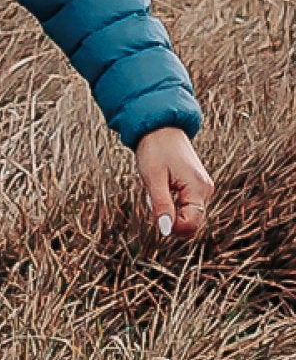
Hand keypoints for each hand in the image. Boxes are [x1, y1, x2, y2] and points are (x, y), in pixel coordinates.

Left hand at [136, 125, 213, 240]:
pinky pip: (185, 206)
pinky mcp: (196, 187)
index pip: (191, 225)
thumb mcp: (154, 179)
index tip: (155, 211)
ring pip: (187, 216)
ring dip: (169, 211)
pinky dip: (171, 204)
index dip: (171, 227)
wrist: (161, 129)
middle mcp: (205, 190)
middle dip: (170, 219)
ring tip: (158, 189)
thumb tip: (165, 230)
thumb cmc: (155, 151)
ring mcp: (202, 189)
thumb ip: (161, 205)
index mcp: (198, 189)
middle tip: (155, 198)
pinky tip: (162, 188)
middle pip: (191, 223)